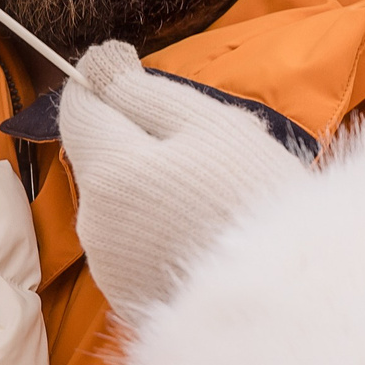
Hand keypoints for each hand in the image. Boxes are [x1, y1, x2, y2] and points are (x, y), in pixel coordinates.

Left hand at [58, 41, 308, 314]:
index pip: (77, 108)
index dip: (103, 84)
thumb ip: (141, 91)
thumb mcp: (207, 124)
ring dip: (150, 183)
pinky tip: (205, 231)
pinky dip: (157, 225)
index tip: (136, 73)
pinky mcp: (127, 295)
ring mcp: (107, 264)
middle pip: (100, 156)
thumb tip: (96, 63)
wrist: (287, 300)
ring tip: (215, 194)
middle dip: (138, 140)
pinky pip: (132, 240)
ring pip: (116, 199)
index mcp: (106, 170)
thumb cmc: (255, 199)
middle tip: (207, 144)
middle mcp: (92, 220)